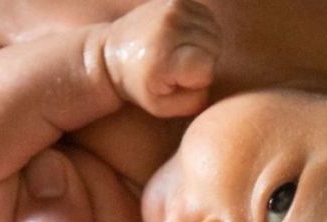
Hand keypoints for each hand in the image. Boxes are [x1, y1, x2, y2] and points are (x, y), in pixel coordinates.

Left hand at [102, 0, 221, 117]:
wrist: (112, 53)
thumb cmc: (140, 86)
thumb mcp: (163, 107)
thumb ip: (195, 100)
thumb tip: (211, 74)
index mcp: (163, 55)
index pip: (207, 67)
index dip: (198, 78)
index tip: (174, 77)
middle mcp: (169, 26)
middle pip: (214, 46)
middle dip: (204, 60)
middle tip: (179, 66)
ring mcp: (173, 7)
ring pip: (214, 31)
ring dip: (204, 45)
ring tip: (181, 52)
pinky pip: (207, 17)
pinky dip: (201, 29)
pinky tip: (183, 38)